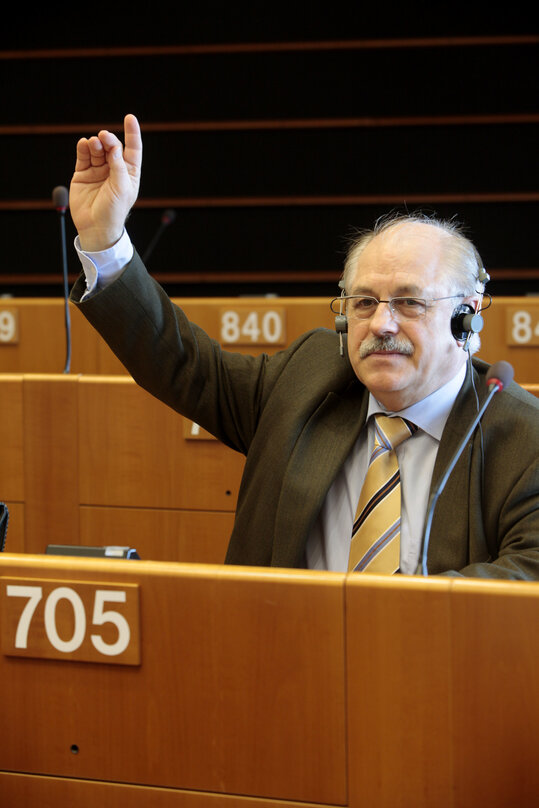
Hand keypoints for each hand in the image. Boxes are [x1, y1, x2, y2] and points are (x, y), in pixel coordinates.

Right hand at [69, 113, 141, 251]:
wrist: (95, 227)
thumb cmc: (114, 211)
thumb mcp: (121, 188)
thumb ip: (118, 166)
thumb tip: (113, 146)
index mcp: (129, 173)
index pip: (132, 149)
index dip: (132, 133)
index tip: (130, 118)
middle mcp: (114, 169)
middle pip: (113, 146)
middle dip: (109, 140)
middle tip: (103, 137)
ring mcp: (98, 170)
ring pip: (97, 150)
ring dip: (95, 144)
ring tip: (93, 143)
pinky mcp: (83, 173)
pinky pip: (83, 156)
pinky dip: (83, 148)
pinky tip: (84, 144)